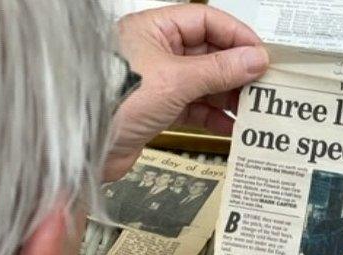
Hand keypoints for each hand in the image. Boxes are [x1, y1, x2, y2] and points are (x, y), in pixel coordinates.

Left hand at [106, 5, 267, 179]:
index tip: (259, 55)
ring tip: (250, 106)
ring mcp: (155, 81)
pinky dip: (212, 115)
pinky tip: (230, 124)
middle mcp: (154, 51)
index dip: (235, 36)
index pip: (205, 21)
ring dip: (227, 95)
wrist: (81, 145)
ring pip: (202, 82)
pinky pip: (192, 107)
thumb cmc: (111, 101)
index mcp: (153, 29)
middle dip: (235, 69)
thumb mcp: (175, 80)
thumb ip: (218, 70)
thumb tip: (253, 59)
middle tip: (261, 83)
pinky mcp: (154, 110)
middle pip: (206, 52)